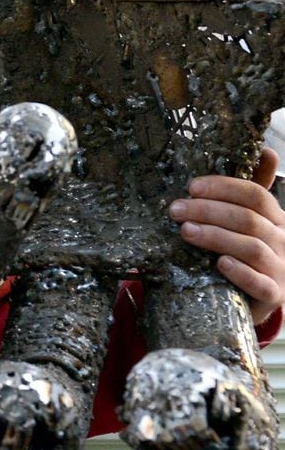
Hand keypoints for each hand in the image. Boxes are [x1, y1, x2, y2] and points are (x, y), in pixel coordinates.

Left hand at [170, 148, 284, 324]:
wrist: (250, 299)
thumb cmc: (243, 254)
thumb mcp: (245, 221)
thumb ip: (248, 192)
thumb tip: (265, 150)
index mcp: (276, 218)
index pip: (255, 194)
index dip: (223, 187)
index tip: (191, 187)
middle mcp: (283, 241)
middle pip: (247, 219)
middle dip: (208, 211)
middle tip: (175, 210)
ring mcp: (281, 269)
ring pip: (251, 248)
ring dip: (216, 237)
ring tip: (185, 232)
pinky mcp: (274, 296)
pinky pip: (260, 283)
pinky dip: (240, 272)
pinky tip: (219, 263)